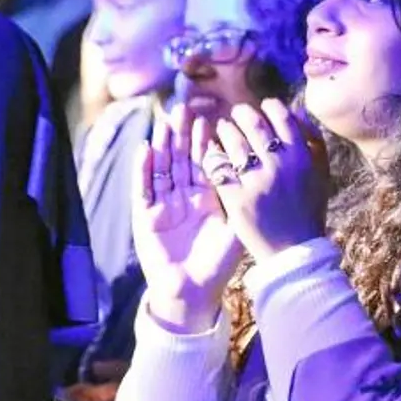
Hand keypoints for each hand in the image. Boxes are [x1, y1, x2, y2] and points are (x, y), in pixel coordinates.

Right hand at [132, 104, 242, 332]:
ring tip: (164, 121)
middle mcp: (182, 198)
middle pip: (180, 158)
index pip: (203, 162)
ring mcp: (162, 205)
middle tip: (183, 108)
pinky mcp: (145, 216)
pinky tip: (145, 148)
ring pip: (161, 167)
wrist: (192, 293)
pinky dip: (143, 168)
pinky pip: (143, 188)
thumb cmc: (217, 265)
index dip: (203, 141)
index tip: (208, 117)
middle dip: (181, 134)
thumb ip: (240, 202)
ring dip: (162, 144)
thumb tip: (257, 173)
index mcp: (204, 198)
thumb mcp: (235, 229)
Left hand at [207, 100, 329, 261]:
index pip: (283, 117)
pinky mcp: (236, 198)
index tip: (263, 106)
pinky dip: (213, 154)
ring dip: (226, 130)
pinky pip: (219, 167)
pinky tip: (212, 152)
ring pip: (234, 142)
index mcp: (302, 157)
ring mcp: (256, 182)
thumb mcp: (320, 174)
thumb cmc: (308, 211)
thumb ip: (313, 141)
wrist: (294, 252)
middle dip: (243, 114)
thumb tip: (296, 111)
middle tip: (236, 114)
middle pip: (255, 125)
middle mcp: (279, 165)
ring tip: (223, 130)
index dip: (270, 107)